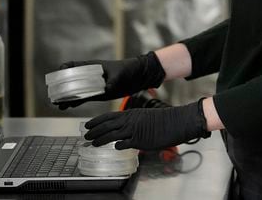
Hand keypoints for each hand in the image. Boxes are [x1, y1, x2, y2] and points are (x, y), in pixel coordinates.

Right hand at [55, 52, 165, 108]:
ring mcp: (93, 86)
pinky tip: (67, 107)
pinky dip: (75, 102)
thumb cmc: (128, 70)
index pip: (73, 65)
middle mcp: (89, 76)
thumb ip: (113, 81)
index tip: (57, 76)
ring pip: (75, 91)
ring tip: (58, 105)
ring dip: (66, 97)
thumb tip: (107, 89)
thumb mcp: (120, 74)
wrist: (138, 76)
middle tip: (54, 96)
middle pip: (70, 81)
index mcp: (92, 66)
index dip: (63, 69)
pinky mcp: (98, 94)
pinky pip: (83, 98)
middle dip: (61, 87)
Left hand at [84, 99, 209, 150]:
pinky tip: (114, 148)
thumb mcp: (145, 117)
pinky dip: (117, 146)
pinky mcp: (140, 140)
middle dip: (94, 131)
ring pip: (112, 135)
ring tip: (92, 143)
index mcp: (131, 113)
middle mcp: (130, 120)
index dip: (97, 121)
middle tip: (86, 135)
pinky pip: (124, 144)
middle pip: (107, 125)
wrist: (176, 121)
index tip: (88, 125)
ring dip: (100, 139)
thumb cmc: (163, 120)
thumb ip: (133, 122)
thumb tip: (124, 130)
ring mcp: (134, 130)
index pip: (109, 116)